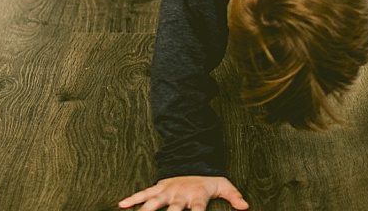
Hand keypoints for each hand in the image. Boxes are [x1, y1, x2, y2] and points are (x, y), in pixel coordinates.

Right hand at [119, 176, 247, 210]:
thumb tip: (246, 206)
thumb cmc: (207, 180)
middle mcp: (179, 194)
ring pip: (153, 203)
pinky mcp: (158, 187)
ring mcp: (167, 191)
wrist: (193, 161)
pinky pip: (144, 193)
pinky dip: (132, 199)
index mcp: (196, 196)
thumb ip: (234, 196)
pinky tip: (121, 204)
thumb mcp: (223, 185)